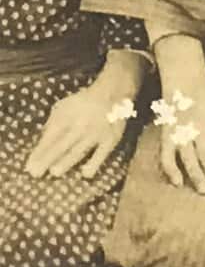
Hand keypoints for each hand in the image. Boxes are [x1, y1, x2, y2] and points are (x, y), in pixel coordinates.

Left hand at [25, 64, 138, 181]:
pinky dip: (94, 163)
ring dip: (66, 161)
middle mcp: (81, 124)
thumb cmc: (84, 102)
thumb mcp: (64, 105)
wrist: (113, 93)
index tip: (29, 166)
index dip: (39, 152)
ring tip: (54, 173)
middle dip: (47, 159)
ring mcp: (96, 132)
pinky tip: (86, 173)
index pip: (51, 136)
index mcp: (68, 116)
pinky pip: (102, 153)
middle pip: (62, 145)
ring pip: (79, 150)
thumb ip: (52, 122)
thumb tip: (41, 141)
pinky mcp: (111, 138)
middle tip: (36, 173)